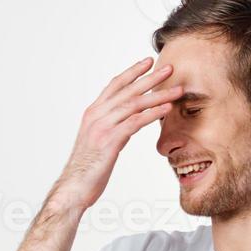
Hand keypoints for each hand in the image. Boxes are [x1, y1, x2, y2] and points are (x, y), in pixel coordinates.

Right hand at [53, 58, 182, 210]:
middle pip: (127, 91)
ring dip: (158, 95)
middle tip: (169, 68)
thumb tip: (127, 125)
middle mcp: (97, 116)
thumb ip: (110, 129)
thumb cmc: (86, 169)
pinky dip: (153, 113)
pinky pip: (135, 122)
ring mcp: (102, 127)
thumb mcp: (97, 143)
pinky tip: (166, 108)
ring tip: (177, 89)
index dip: (132, 73)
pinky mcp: (110, 140)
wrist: (73, 187)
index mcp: (93, 113)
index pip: (114, 86)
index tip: (148, 62)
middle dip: (150, 78)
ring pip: (134, 104)